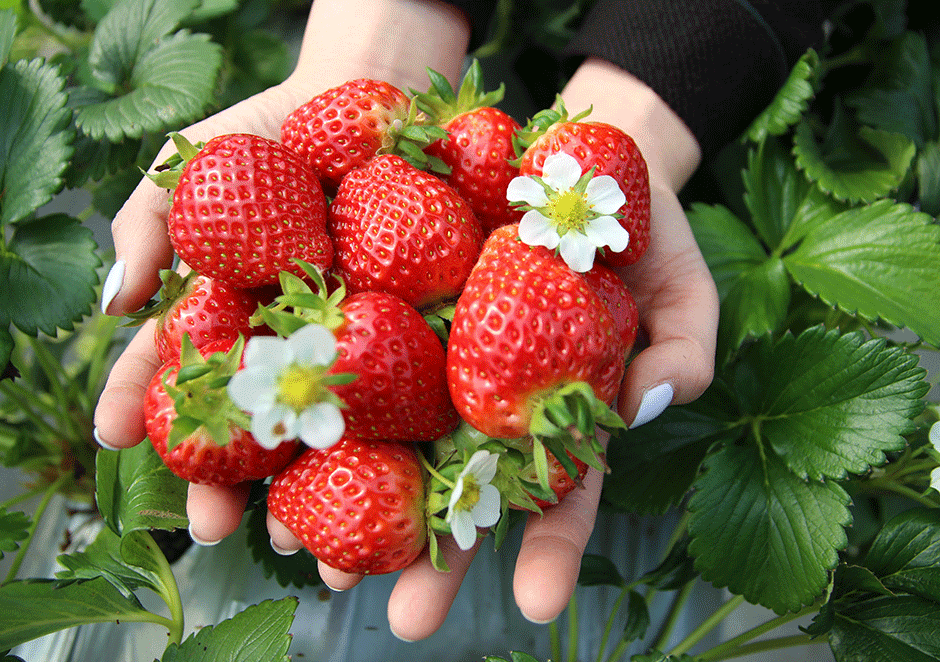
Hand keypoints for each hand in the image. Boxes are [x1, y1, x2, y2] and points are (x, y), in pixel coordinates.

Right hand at [94, 0, 470, 539]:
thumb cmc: (278, 126)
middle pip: (260, 422)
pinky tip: (400, 501)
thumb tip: (112, 303)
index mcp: (235, 312)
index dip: (150, 406)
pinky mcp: (422, 333)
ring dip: (322, 495)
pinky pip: (415, 393)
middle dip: (235, 479)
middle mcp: (293, 342)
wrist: (377, 91)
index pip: (182, 368)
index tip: (117, 443)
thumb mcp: (201, 162)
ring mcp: (358, 342)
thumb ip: (152, 223)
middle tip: (215, 527)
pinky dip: (406, 449)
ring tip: (312, 550)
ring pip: (337, 431)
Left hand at [265, 58, 719, 639]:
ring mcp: (436, 354)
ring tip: (317, 561)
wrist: (573, 153)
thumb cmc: (639, 226)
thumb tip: (653, 402)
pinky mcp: (391, 302)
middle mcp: (489, 396)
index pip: (560, 492)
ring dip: (353, 500)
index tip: (538, 607)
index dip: (549, 548)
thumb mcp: (684, 284)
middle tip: (404, 619)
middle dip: (435, 555)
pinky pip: (350, 354)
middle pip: (462, 485)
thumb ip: (685, 348)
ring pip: (394, 437)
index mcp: (559, 408)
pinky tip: (279, 452)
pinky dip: (317, 402)